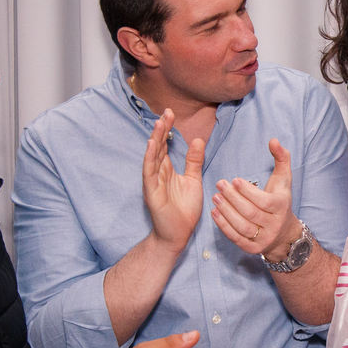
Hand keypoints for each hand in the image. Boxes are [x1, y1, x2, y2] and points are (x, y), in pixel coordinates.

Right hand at [142, 109, 204, 253]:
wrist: (178, 234)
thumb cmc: (184, 209)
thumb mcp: (193, 180)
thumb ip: (194, 161)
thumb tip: (198, 139)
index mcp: (167, 170)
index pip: (166, 145)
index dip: (167, 129)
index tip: (171, 113)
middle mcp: (158, 173)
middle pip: (158, 147)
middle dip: (161, 129)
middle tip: (166, 112)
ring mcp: (153, 182)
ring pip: (152, 157)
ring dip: (155, 140)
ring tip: (159, 123)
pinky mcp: (151, 192)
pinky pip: (149, 173)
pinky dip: (150, 159)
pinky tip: (152, 146)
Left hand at [211, 139, 299, 259]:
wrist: (284, 233)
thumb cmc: (280, 200)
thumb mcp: (284, 179)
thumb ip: (281, 158)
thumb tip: (273, 140)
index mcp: (281, 207)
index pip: (264, 201)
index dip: (248, 192)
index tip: (234, 180)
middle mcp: (274, 225)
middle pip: (251, 213)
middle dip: (233, 199)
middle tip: (219, 185)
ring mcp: (263, 238)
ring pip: (242, 226)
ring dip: (226, 212)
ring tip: (215, 197)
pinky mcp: (252, 248)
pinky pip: (236, 238)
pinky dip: (223, 226)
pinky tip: (215, 212)